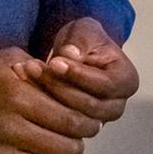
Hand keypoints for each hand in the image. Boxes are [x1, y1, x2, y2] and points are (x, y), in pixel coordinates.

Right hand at [0, 47, 100, 153]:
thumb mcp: (2, 60)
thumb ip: (37, 67)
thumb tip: (67, 81)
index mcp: (16, 96)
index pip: (71, 120)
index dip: (87, 123)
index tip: (86, 121)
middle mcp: (10, 127)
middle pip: (67, 149)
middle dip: (77, 144)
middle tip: (72, 138)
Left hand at [12, 17, 137, 124]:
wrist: (74, 51)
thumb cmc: (83, 40)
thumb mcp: (84, 30)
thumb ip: (80, 40)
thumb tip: (70, 54)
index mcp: (126, 81)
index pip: (105, 85)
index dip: (78, 75)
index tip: (54, 62)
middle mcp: (117, 104)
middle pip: (90, 106)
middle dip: (59, 85)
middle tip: (33, 67)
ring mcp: (100, 118)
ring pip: (75, 117)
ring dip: (48, 96)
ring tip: (27, 73)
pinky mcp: (79, 123)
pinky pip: (63, 122)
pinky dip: (43, 105)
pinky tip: (26, 87)